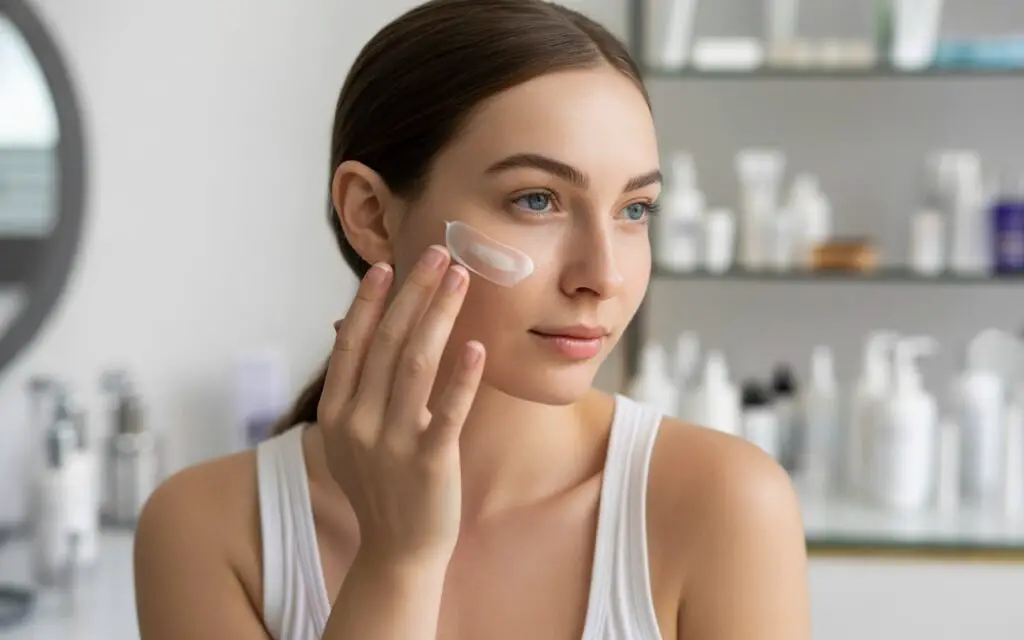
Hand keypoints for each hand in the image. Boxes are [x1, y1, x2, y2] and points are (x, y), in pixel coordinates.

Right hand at [318, 245, 483, 567]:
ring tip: (461, 279)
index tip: (388, 266)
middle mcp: (358, 423)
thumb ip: (354, 387)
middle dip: (414, 292)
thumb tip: (350, 328)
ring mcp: (392, 443)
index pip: (353, 343)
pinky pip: (448, 409)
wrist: (397, 550)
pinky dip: (463, 376)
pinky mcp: (429, 461)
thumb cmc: (380, 486)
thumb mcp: (352, 437)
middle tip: (439, 253)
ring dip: (440, 315)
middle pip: (388, 342)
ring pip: (417, 364)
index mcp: (338, 413)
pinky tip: (477, 345)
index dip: (370, 302)